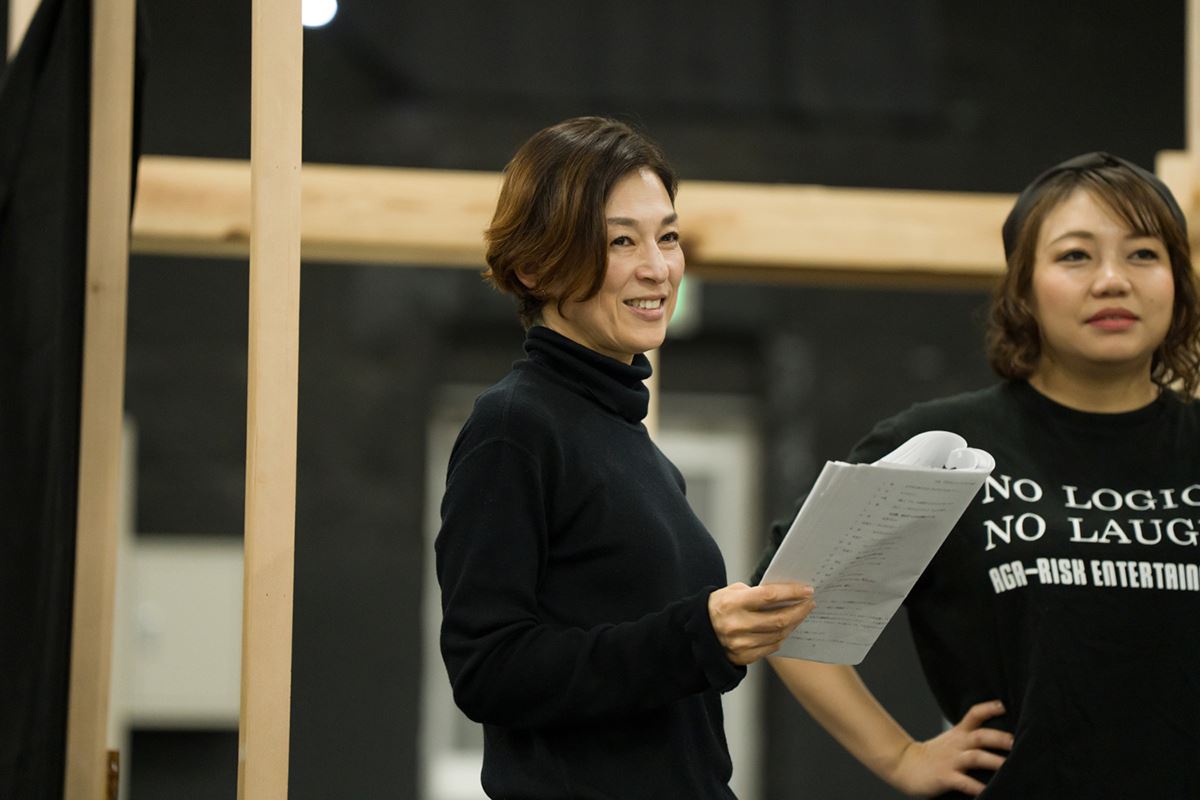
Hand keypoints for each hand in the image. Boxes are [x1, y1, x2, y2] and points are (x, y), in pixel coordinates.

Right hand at [707, 582, 813, 665]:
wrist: (698, 631)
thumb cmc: (719, 607)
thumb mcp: (732, 592)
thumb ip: (756, 593)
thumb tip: (785, 594)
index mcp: (733, 603)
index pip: (769, 596)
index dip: (791, 592)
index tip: (807, 590)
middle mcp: (736, 625)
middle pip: (779, 619)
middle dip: (799, 610)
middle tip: (809, 603)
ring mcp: (740, 643)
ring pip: (778, 635)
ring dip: (793, 624)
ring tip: (799, 614)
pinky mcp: (743, 656)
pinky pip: (771, 647)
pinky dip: (781, 637)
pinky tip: (785, 629)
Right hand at [888, 700, 1011, 796]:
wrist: (904, 765)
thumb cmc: (933, 755)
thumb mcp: (950, 740)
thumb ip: (969, 738)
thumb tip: (998, 740)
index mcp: (958, 734)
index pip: (974, 715)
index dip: (989, 708)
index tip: (1004, 706)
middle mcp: (956, 745)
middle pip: (980, 736)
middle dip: (999, 738)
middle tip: (1016, 742)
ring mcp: (951, 761)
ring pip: (975, 757)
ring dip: (993, 761)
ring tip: (1009, 767)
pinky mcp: (945, 777)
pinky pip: (964, 783)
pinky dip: (977, 788)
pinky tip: (988, 792)